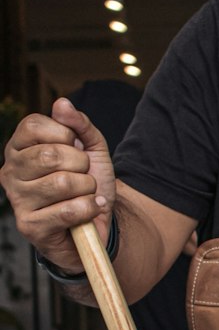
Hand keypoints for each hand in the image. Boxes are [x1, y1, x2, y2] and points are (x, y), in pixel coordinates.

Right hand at [0, 98, 115, 271]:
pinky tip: (89, 210)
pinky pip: (69, 210)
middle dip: (81, 165)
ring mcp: (17, 200)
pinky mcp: (30, 226)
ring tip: (86, 194)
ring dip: (87, 189)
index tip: (75, 149)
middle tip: (84, 175)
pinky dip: (90, 208)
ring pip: (62, 183)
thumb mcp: (91, 149)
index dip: (65, 134)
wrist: (98, 223)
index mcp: (18, 148)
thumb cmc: (88, 184)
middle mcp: (10, 171)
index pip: (33, 126)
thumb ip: (79, 124)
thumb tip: (61, 103)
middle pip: (50, 154)